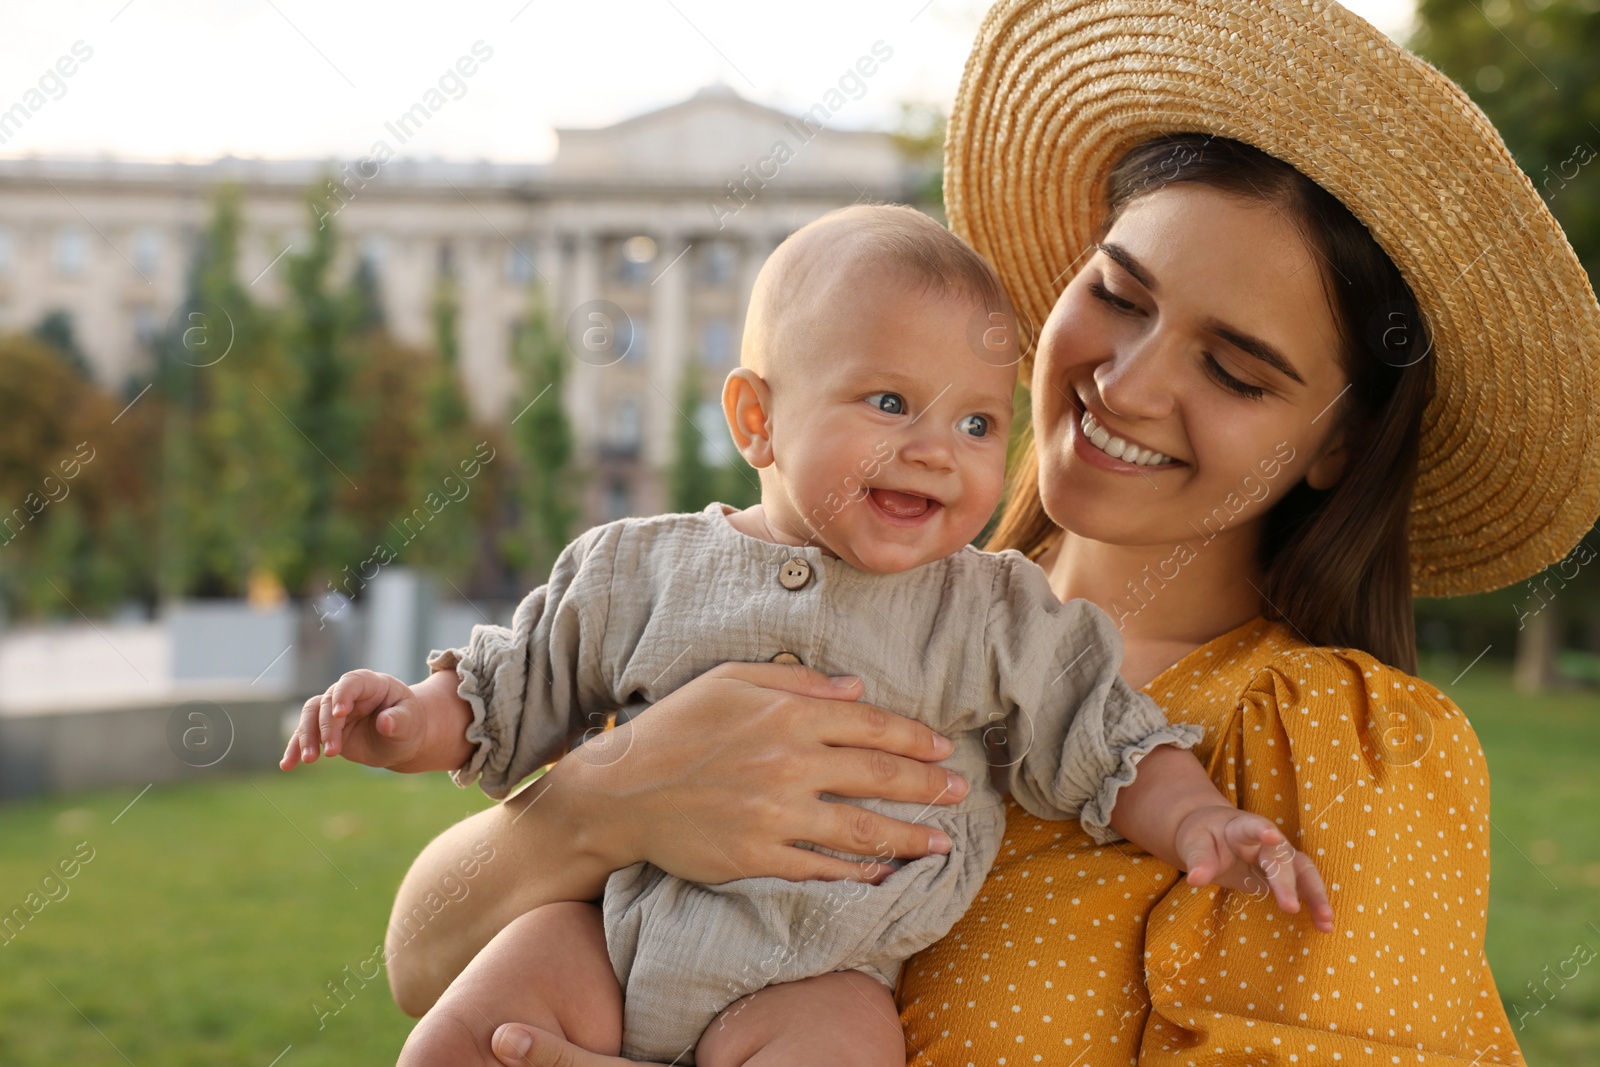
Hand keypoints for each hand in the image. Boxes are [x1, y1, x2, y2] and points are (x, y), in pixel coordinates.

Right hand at [279, 668, 470, 773]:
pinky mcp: (324, 729)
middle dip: (327, 727)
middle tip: (333, 752)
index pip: (352, 681)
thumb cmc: (408, 724)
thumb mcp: (410, 722)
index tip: (340, 713)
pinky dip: (295, 748)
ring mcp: (333, 711)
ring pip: (310, 716)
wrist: (400, 738)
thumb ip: (399, 720)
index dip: (344, 695)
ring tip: (309, 760)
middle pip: (327, 702)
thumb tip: (385, 723)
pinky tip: (288, 764)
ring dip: (306, 737)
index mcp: (371, 684)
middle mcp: (348, 694)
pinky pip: (305, 734)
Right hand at [560, 661, 966, 886]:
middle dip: (928, 786)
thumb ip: (799, 682)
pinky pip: (822, 867)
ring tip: (941, 843)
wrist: (620, 792)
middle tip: (959, 794)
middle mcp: (789, 764)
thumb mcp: (731, 681)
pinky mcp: (758, 858)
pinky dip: (858, 872)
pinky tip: (884, 873)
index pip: (871, 725)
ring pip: (862, 829)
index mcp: (786, 716)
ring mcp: (775, 816)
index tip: (943, 748)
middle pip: (879, 776)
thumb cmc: (676, 727)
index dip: (915, 737)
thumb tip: (858, 689)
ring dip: (909, 837)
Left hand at [1175, 805, 1334, 932]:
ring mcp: (1280, 857)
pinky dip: (1314, 904)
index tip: (1271, 835)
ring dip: (1315, 894)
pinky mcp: (1284, 875)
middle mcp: (1267, 841)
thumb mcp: (1192, 843)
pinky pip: (1303, 887)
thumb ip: (1197, 859)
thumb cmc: (1203, 836)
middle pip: (1281, 857)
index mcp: (1241, 828)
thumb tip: (1195, 879)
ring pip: (1303, 871)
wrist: (1213, 833)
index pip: (1252, 827)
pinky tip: (1324, 925)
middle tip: (1290, 908)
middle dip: (1287, 882)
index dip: (1262, 831)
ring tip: (1326, 920)